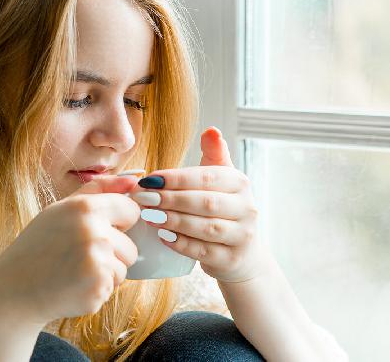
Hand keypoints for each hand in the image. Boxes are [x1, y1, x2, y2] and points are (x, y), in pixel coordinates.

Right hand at [0, 176, 140, 323]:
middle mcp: (92, 230)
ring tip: (74, 272)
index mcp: (84, 207)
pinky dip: (96, 290)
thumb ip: (99, 190)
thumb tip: (135, 180)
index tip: (96, 232)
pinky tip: (73, 286)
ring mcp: (96, 260)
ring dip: (105, 274)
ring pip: (123, 269)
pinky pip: (113, 287)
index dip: (118, 223)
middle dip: (113, 254)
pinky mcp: (97, 287)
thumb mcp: (61, 210)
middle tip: (79, 256)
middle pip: (131, 245)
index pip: (131, 209)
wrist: (13, 290)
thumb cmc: (39, 247)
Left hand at [132, 127, 263, 282]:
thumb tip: (211, 130)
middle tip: (143, 198)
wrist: (242, 252)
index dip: (176, 179)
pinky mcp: (232, 259)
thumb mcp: (222, 180)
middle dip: (171, 200)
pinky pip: (204, 251)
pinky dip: (181, 244)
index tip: (149, 180)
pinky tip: (162, 236)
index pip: (207, 177)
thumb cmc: (223, 210)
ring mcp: (242, 235)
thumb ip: (214, 155)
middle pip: (205, 202)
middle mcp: (247, 208)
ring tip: (149, 216)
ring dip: (174, 221)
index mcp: (240, 183)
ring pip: (205, 228)